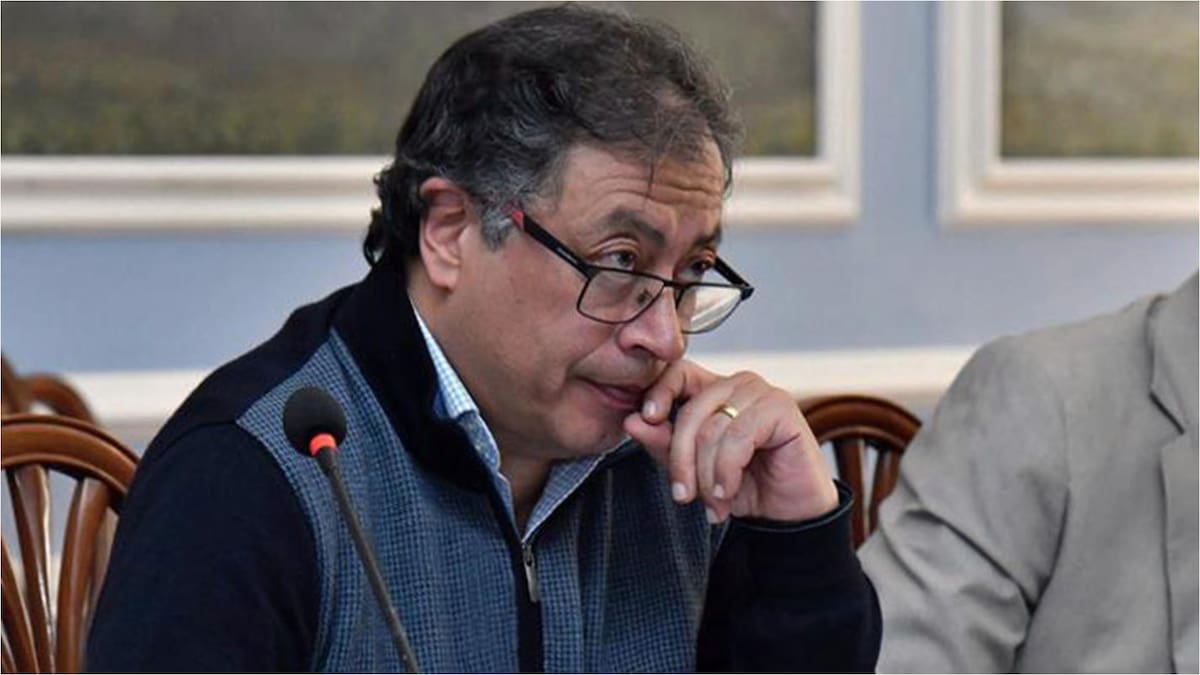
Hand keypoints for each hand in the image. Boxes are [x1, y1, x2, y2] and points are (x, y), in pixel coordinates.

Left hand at [624, 360, 836, 523]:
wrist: (786, 514)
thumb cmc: (743, 485)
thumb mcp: (694, 468)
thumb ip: (664, 444)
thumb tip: (632, 421)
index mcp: (714, 390)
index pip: (678, 373)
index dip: (658, 393)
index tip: (645, 420)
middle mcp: (738, 385)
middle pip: (691, 411)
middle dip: (682, 460)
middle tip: (683, 495)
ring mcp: (762, 393)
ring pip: (712, 429)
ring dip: (707, 475)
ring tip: (713, 503)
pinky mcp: (782, 409)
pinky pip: (738, 437)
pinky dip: (727, 472)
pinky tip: (728, 492)